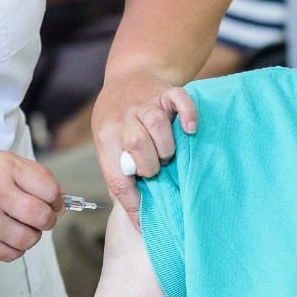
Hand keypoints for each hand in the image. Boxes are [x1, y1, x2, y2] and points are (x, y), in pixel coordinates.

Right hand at [0, 149, 63, 261]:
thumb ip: (29, 174)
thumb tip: (58, 197)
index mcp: (3, 168)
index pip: (48, 188)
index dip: (57, 197)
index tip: (53, 200)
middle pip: (42, 216)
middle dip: (49, 218)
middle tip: (42, 216)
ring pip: (28, 239)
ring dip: (33, 235)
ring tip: (24, 226)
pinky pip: (10, 254)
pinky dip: (17, 248)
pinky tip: (10, 236)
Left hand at [91, 70, 197, 222]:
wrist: (130, 74)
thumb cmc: (118, 118)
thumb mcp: (107, 141)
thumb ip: (118, 173)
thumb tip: (136, 218)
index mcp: (106, 136)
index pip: (117, 175)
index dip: (132, 201)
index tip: (144, 222)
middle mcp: (124, 118)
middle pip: (136, 143)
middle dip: (149, 165)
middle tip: (155, 168)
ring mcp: (146, 103)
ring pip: (156, 124)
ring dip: (166, 145)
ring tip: (168, 153)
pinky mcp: (166, 92)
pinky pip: (179, 100)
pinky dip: (187, 115)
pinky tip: (190, 128)